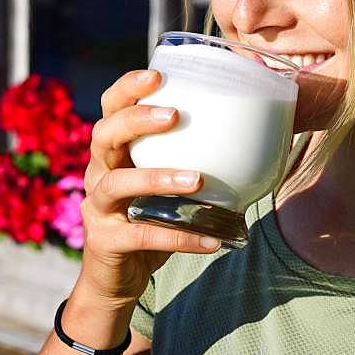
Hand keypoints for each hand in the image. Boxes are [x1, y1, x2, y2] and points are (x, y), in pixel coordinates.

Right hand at [78, 69, 220, 306]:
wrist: (117, 280)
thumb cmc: (150, 222)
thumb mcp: (167, 188)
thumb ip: (193, 162)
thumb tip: (257, 141)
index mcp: (114, 152)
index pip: (110, 108)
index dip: (127, 88)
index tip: (157, 74)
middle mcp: (98, 173)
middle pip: (103, 134)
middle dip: (136, 120)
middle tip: (174, 115)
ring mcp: (97, 208)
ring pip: (117, 183)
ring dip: (157, 177)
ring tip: (197, 179)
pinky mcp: (105, 241)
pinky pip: (142, 234)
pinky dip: (178, 236)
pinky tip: (211, 239)